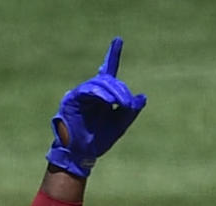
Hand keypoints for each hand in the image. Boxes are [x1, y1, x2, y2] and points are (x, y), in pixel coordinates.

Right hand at [46, 38, 146, 178]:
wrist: (80, 154)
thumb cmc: (97, 141)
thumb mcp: (119, 126)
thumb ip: (130, 112)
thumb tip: (143, 98)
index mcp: (101, 96)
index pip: (108, 72)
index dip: (113, 56)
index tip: (118, 40)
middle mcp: (90, 92)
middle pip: (108, 80)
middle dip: (120, 90)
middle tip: (129, 104)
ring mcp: (80, 94)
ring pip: (98, 84)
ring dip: (112, 92)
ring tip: (121, 103)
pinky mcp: (72, 99)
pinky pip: (87, 91)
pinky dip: (99, 94)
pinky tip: (108, 101)